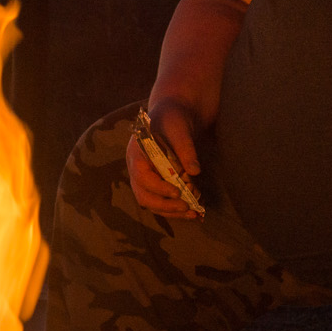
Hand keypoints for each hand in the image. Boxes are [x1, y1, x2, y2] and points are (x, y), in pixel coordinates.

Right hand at [126, 100, 202, 219]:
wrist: (173, 117)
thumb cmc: (173, 119)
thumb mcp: (180, 129)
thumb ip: (185, 148)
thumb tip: (195, 171)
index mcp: (136, 154)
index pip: (142, 176)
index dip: (158, 187)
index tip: (177, 192)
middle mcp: (137, 170)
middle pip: (144, 196)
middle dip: (165, 206)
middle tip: (186, 207)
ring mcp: (146, 179)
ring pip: (153, 203)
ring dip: (172, 212)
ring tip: (194, 213)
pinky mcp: (157, 184)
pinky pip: (163, 201)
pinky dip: (176, 209)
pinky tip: (194, 210)